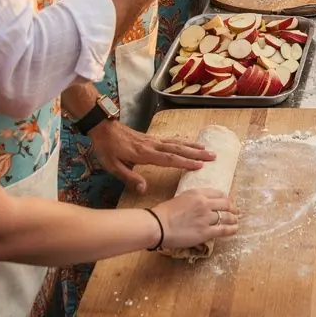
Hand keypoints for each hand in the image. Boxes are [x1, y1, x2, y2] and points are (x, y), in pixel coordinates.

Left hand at [88, 121, 214, 193]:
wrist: (102, 127)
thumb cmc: (106, 148)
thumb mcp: (112, 166)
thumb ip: (129, 177)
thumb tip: (144, 189)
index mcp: (145, 154)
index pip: (169, 159)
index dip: (185, 162)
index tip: (200, 165)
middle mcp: (152, 145)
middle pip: (178, 149)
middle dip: (196, 153)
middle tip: (213, 156)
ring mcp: (153, 140)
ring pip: (176, 143)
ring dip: (192, 146)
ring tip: (207, 149)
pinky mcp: (151, 138)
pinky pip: (171, 140)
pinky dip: (183, 142)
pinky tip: (188, 144)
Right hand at [155, 189, 239, 250]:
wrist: (158, 225)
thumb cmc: (164, 212)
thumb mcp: (181, 198)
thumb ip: (194, 200)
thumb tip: (201, 206)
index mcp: (198, 193)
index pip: (218, 193)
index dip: (226, 198)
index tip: (228, 202)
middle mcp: (205, 203)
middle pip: (225, 204)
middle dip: (232, 208)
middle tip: (236, 211)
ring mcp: (207, 218)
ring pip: (227, 217)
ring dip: (233, 219)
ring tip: (236, 221)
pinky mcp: (206, 232)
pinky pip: (223, 230)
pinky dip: (231, 229)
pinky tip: (235, 229)